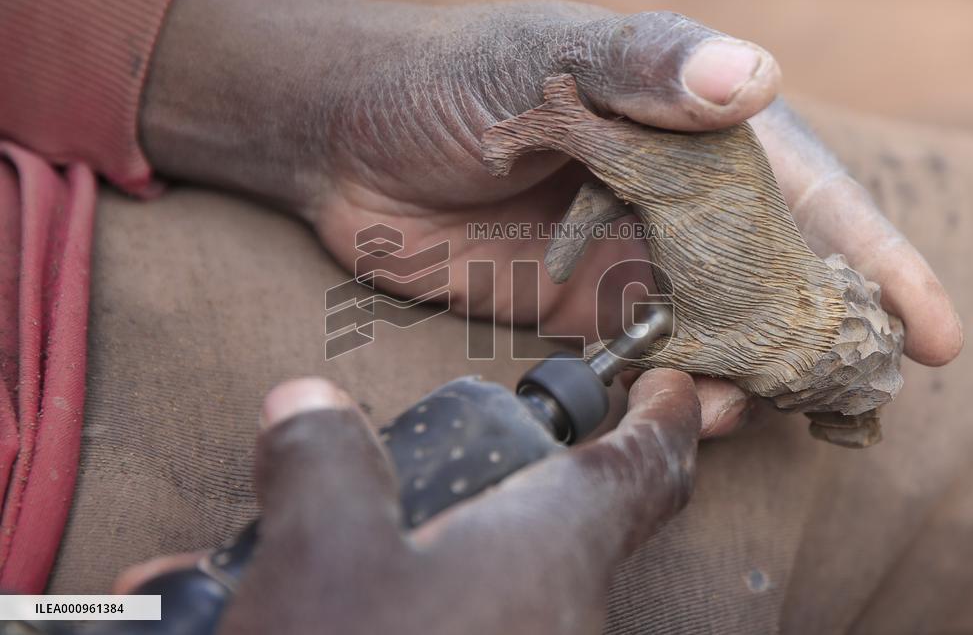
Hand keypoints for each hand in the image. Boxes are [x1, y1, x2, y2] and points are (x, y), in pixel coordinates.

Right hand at [113, 372, 700, 634]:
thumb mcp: (319, 554)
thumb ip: (324, 460)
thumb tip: (309, 403)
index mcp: (548, 551)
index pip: (640, 467)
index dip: (660, 416)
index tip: (667, 386)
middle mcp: (558, 614)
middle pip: (544, 521)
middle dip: (475, 489)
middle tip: (409, 476)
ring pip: (478, 584)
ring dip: (385, 562)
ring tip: (287, 571)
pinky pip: (444, 623)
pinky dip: (380, 612)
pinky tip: (281, 618)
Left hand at [141, 0, 961, 428]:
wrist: (342, 138)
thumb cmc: (446, 75)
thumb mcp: (546, 54)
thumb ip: (644, 69)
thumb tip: (756, 79)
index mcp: (688, 129)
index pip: (806, 194)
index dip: (872, 259)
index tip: (928, 330)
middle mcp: (672, 200)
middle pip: (773, 278)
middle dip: (811, 340)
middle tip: (834, 393)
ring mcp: (627, 260)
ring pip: (716, 330)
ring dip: (739, 377)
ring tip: (729, 409)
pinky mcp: (575, 311)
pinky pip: (645, 359)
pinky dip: (670, 388)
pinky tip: (675, 408)